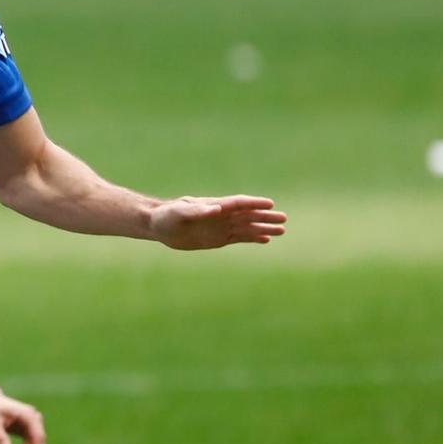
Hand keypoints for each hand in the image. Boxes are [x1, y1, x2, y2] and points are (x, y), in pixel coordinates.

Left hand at [151, 195, 285, 248]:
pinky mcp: (218, 239)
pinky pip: (239, 238)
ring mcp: (221, 227)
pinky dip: (253, 238)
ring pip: (247, 227)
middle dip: (265, 217)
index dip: (254, 204)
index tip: (270, 204)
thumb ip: (198, 211)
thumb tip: (217, 209)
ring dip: (264, 228)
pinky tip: (265, 240)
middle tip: (284, 218)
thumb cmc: (167, 216)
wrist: (158, 226)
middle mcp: (222, 215)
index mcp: (215, 205)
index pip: (239, 203)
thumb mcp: (179, 212)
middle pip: (248, 215)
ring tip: (282, 230)